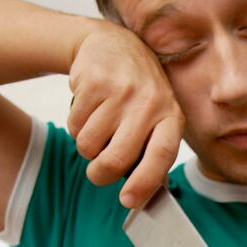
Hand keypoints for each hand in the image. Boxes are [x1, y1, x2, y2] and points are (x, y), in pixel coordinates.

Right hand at [67, 20, 183, 208]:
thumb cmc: (137, 94)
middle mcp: (150, 102)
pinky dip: (76, 126)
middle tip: (97, 173)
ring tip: (97, 127)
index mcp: (171, 116)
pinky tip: (88, 109)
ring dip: (86, 146)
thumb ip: (151, 151)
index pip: (162, 155)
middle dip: (100, 175)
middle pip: (117, 159)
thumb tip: (138, 196)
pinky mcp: (94, 82)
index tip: (127, 201)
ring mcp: (122, 91)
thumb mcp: (156, 117)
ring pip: (90, 145)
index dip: (144, 182)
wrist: (112, 45)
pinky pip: (75, 125)